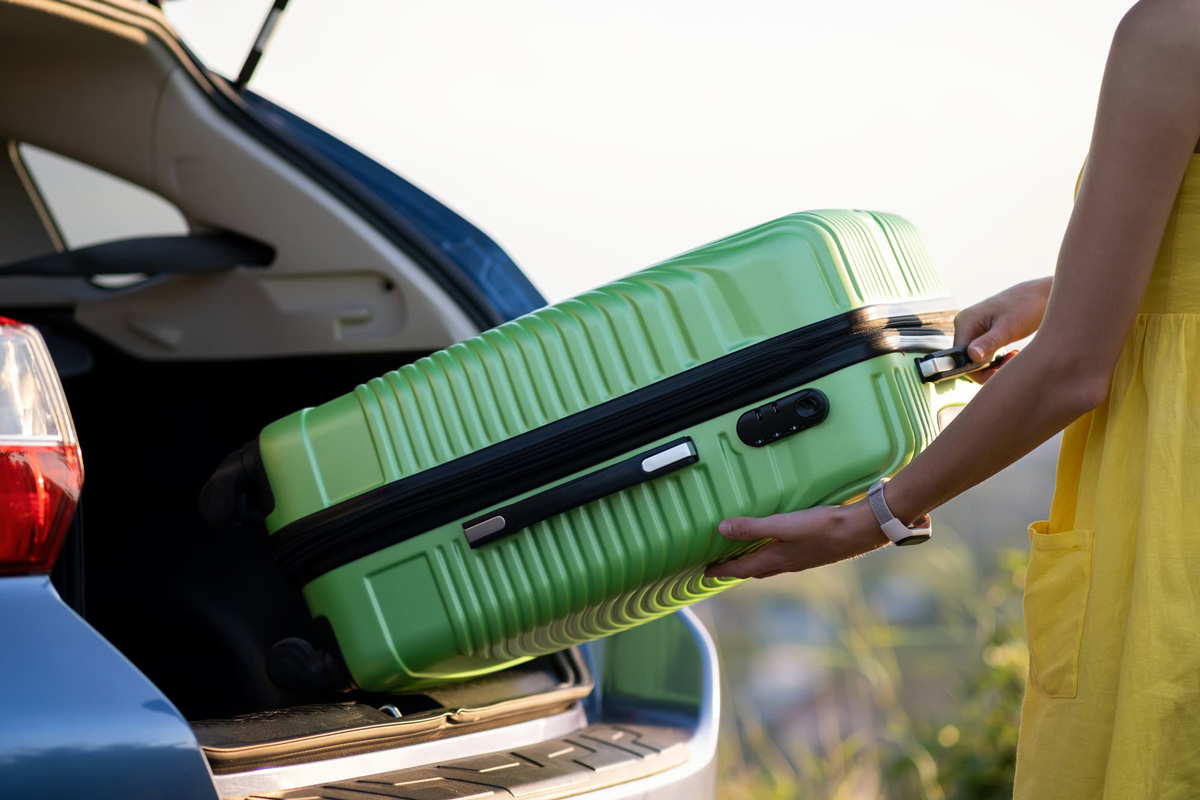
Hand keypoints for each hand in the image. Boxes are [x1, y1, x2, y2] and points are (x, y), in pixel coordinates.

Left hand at [704, 500, 889, 579]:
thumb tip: (721, 529)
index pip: (740, 568)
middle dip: (736, 569)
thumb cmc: (822, 527)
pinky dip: (772, 556)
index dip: (720, 570)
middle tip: (720, 566)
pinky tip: (777, 546)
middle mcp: (786, 564)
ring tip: (744, 556)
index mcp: (775, 559)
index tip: (705, 573)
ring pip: (770, 565)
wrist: (860, 531)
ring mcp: (801, 561)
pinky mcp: (812, 553)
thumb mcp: (783, 525)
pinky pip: (784, 559)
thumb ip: (752, 527)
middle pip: (754, 570)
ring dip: (754, 563)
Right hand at [954, 278, 1050, 382]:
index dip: (976, 370)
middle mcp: (965, 325)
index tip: (997, 373)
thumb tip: (971, 356)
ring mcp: (973, 329)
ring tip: (1013, 357)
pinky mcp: (983, 332)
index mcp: (966, 321)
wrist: (1042, 295)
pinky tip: (1011, 355)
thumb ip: (989, 342)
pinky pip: (983, 354)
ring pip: (976, 359)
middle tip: (1009, 366)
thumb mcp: (1009, 328)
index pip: (959, 357)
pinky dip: (996, 360)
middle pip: (966, 360)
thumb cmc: (1028, 307)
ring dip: (993, 366)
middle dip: (987, 369)